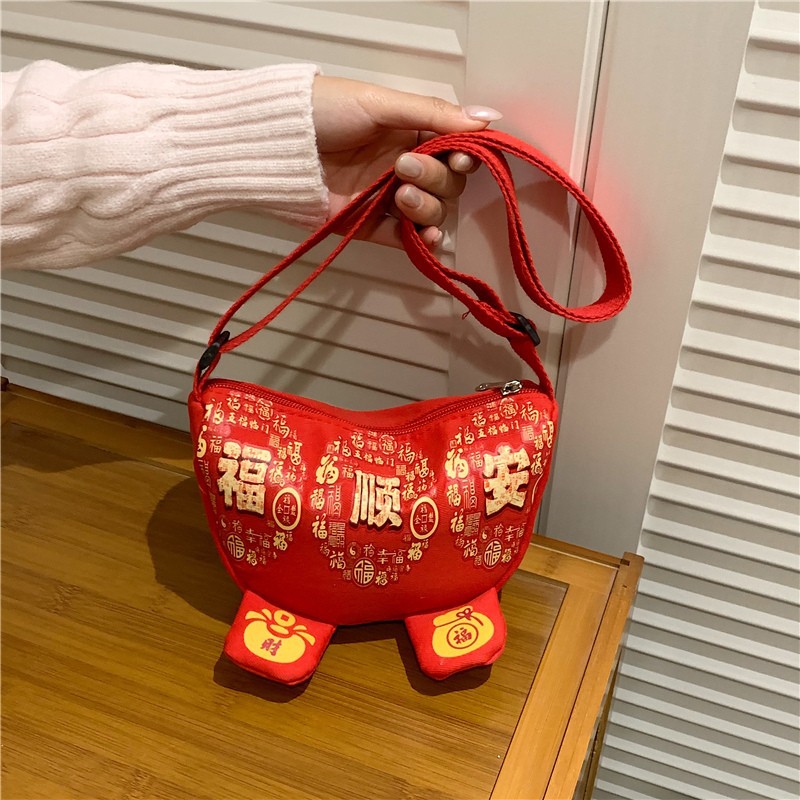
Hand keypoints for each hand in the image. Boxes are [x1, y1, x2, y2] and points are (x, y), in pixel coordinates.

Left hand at [312, 76, 501, 247]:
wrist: (277, 146)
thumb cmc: (325, 113)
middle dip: (434, 179)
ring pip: (432, 213)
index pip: (454, 152)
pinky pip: (406, 239)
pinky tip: (426, 237)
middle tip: (403, 167)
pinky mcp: (371, 227)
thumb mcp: (380, 103)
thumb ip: (433, 114)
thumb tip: (488, 118)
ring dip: (427, 207)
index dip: (463, 159)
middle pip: (447, 185)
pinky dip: (422, 241)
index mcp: (411, 133)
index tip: (460, 160)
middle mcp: (405, 167)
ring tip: (399, 196)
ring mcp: (388, 200)